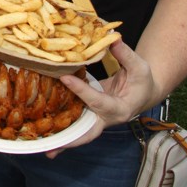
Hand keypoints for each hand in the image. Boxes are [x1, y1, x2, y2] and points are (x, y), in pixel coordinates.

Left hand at [45, 40, 158, 158]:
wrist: (144, 92)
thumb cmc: (142, 80)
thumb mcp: (139, 66)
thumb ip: (125, 54)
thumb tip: (111, 37)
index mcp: (120, 108)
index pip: (98, 101)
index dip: (82, 91)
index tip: (64, 78)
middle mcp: (106, 119)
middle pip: (87, 134)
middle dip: (69, 141)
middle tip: (50, 149)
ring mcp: (97, 120)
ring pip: (78, 133)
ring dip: (61, 139)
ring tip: (42, 146)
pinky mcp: (89, 115)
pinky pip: (75, 123)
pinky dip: (61, 128)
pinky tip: (44, 130)